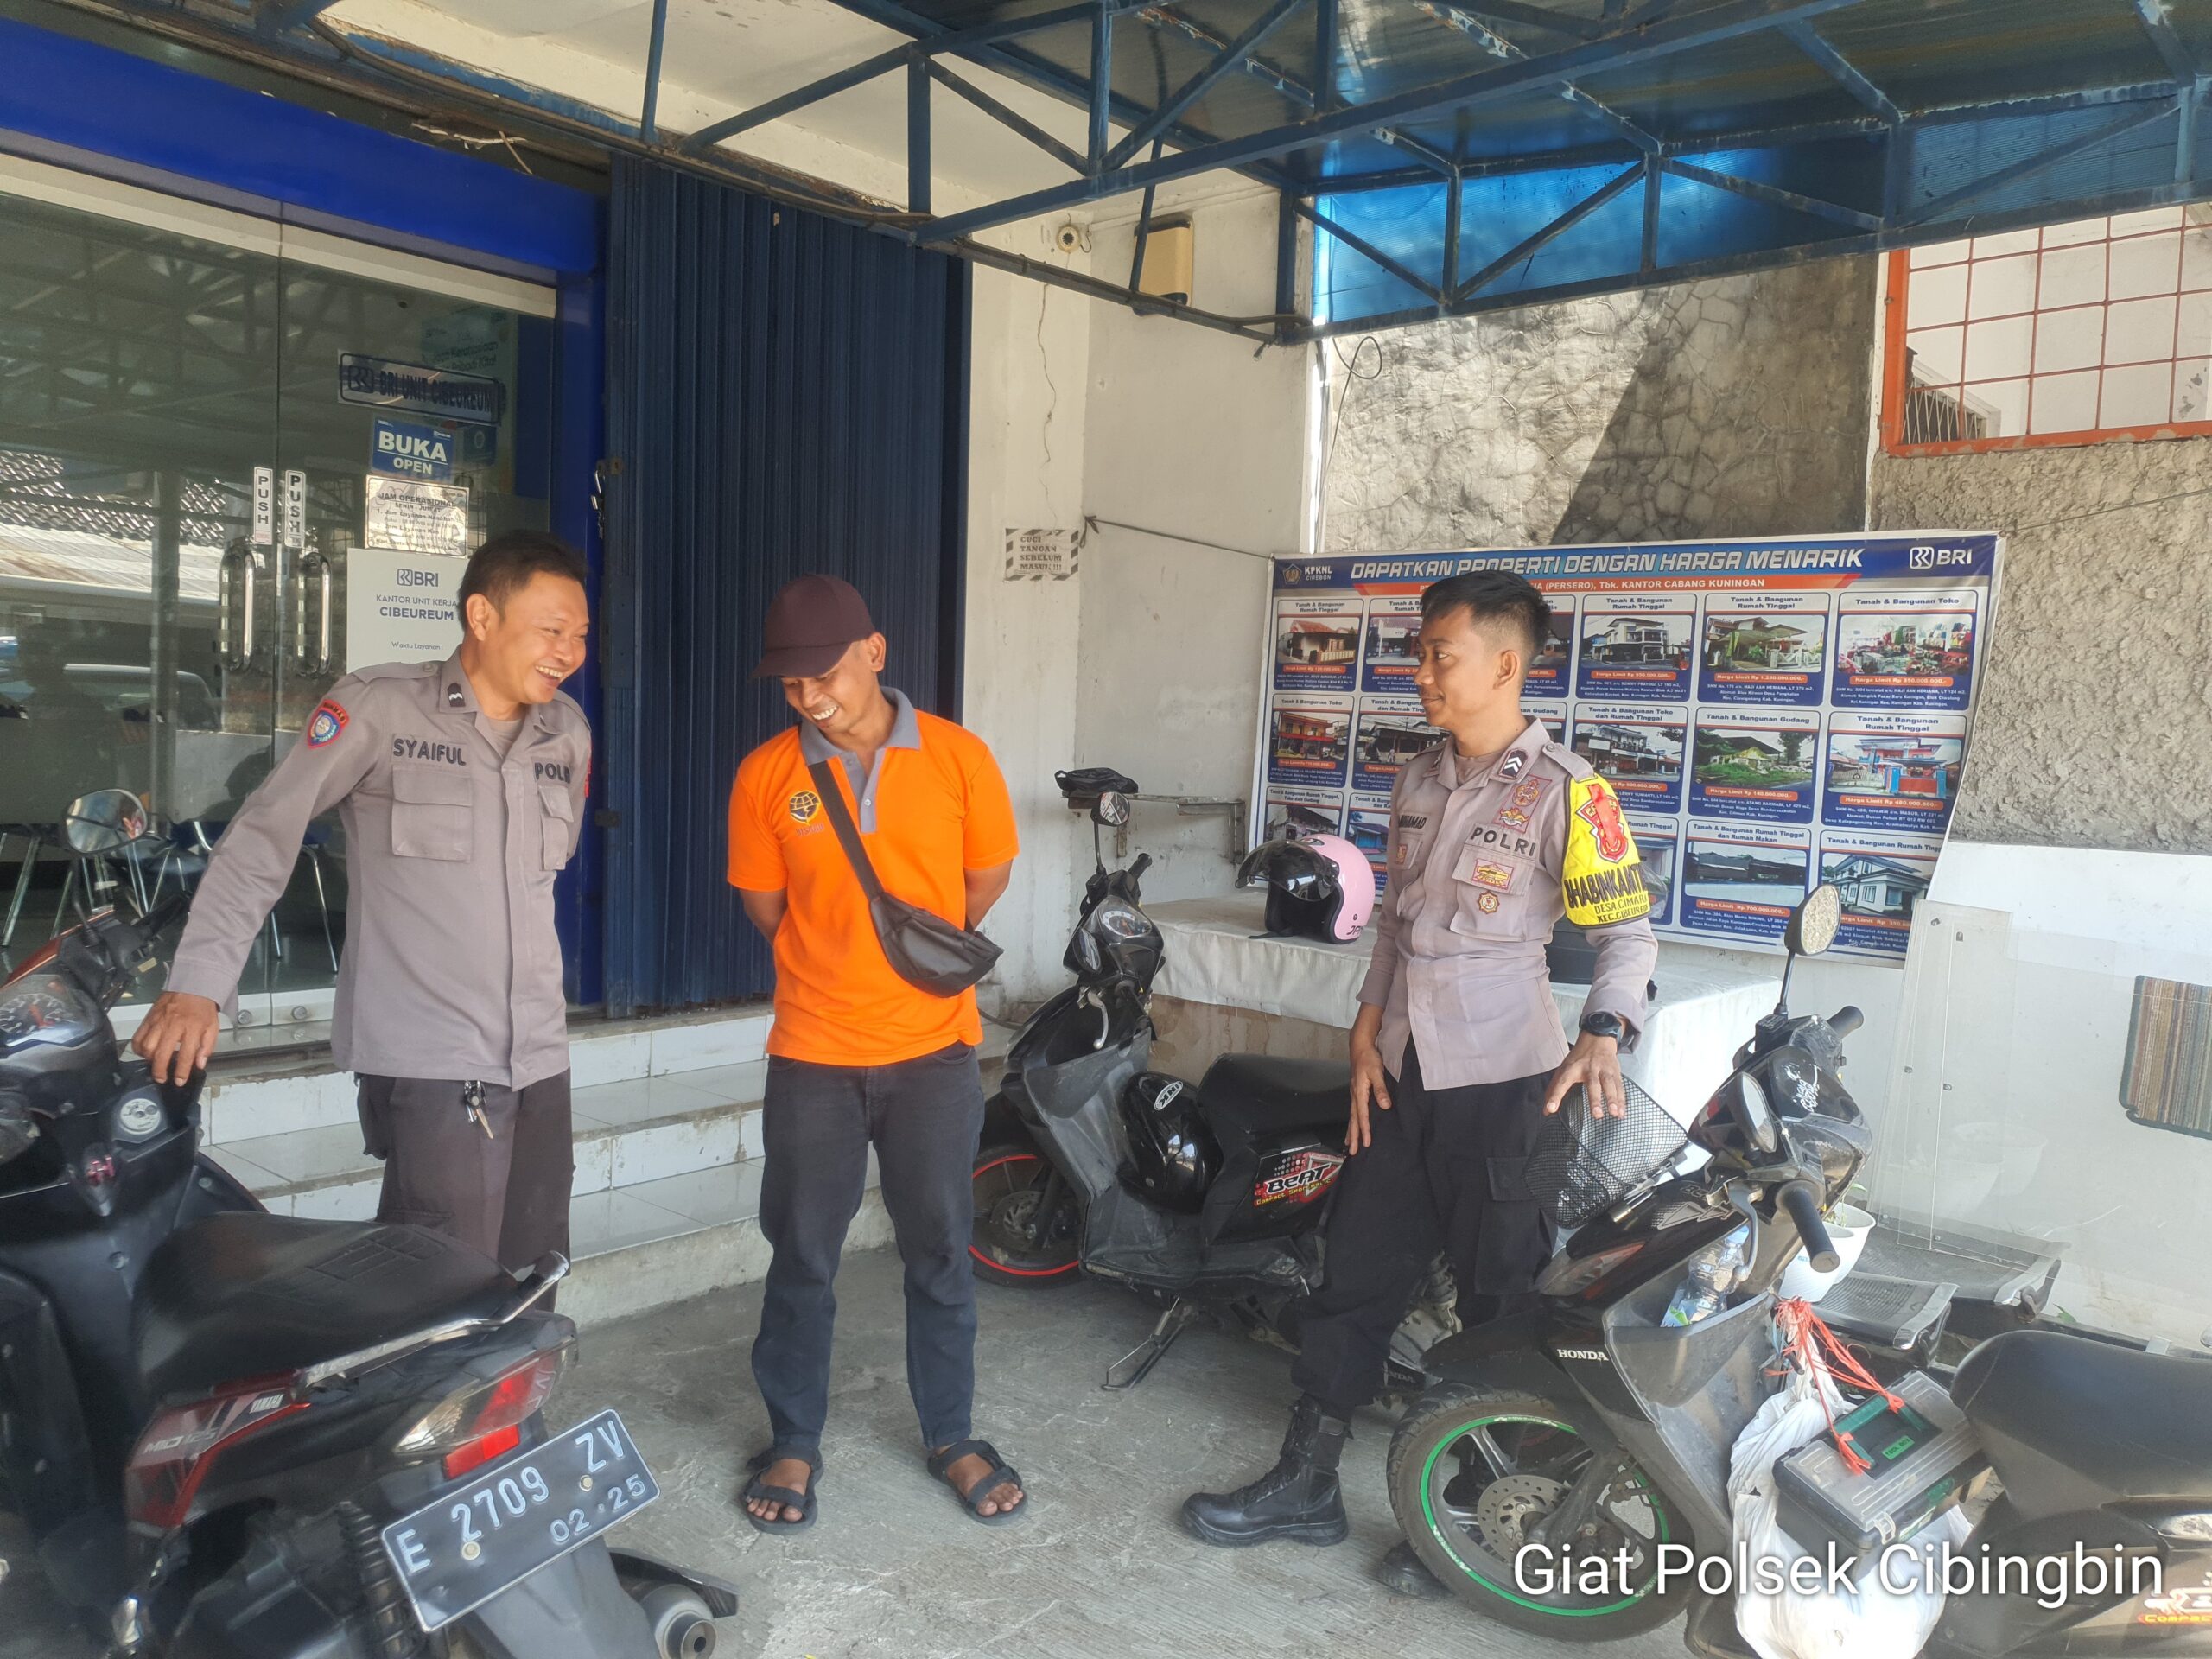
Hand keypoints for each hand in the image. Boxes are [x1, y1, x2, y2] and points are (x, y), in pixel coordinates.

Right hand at [132, 991, 220, 1085]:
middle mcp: (174, 1026)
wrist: (192, 985)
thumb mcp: (213, 1027)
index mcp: (193, 1028)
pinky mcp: (149, 1018)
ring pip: (147, 1046)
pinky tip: (144, 1052)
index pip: (186, 1055)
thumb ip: (207, 1047)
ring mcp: (159, 1022)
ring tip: (154, 1064)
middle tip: (162, 1078)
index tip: (179, 1081)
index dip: (182, 1071)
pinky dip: (138, 1047)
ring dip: (149, 1059)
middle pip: (162, 1053)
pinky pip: (138, 1036)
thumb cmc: (203, 1008)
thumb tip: (199, 1064)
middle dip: (160, 1071)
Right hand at [1346, 1039, 1392, 1153]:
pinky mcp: (1356, 1092)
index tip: (1367, 1143)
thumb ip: (1381, 1089)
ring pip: (1351, 1117)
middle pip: (1353, 1120)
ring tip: (1349, 1145)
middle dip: (1354, 1136)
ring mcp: (1354, 1094)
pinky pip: (1353, 1111)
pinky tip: (1352, 1126)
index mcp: (1359, 1092)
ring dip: (1351, 1131)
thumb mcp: (1377, 1072)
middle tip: (1353, 1152)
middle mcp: (1354, 1096)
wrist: (1360, 1046)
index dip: (1364, 1130)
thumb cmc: (1369, 1059)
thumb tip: (1385, 1106)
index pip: (1362, 1115)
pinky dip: (1352, 1122)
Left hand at [1545, 1032, 1624, 1118]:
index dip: (1555, 1096)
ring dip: (1613, 1099)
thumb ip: (1553, 1090)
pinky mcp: (1615, 1072)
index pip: (1561, 1083)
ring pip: (1609, 1084)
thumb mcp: (1563, 1069)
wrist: (1597, 1038)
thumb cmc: (1578, 1058)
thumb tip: (1546, 1111)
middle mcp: (1589, 1068)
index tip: (1550, 1109)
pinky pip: (1619, 1087)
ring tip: (1614, 1113)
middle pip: (1592, 1084)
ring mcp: (1603, 1069)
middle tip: (1596, 1115)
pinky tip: (1621, 1112)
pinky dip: (1621, 1100)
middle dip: (1595, 1099)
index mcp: (1572, 1068)